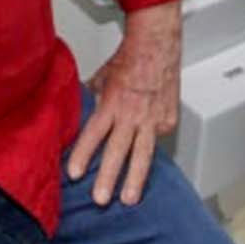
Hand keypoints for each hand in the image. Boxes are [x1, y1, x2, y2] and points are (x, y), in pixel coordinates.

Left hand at [67, 1, 181, 205]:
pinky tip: (145, 157)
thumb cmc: (128, 59)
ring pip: (143, 154)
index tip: (75, 173)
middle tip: (101, 199)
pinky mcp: (169, 119)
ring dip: (135, 179)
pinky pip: (158, 137)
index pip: (93, 134)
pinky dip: (151, 145)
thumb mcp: (101, 79)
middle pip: (118, 151)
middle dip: (108, 177)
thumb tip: (80, 111)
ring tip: (128, 199)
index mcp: (111, 105)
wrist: (156, 44)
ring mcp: (153, 119)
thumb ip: (92, 100)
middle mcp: (132, 115)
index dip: (83, 154)